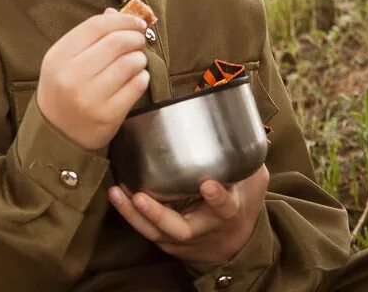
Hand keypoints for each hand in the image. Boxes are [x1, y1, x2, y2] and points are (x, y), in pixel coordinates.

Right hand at [36, 7, 150, 150]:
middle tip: (139, 40)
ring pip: (129, 63)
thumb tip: (116, 12)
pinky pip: (136, 86)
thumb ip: (88, 36)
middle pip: (115, 42)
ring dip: (139, 57)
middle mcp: (72, 76)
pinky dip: (142, 77)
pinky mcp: (108, 114)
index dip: (121, 19)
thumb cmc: (62, 90)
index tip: (135, 22)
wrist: (57, 134)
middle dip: (134, 37)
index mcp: (58, 57)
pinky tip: (137, 77)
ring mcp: (90, 97)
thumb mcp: (64, 60)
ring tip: (136, 60)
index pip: (96, 26)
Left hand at [108, 164, 269, 263]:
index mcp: (227, 213)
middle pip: (179, 229)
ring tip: (117, 192)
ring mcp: (182, 239)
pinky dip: (130, 215)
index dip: (217, 198)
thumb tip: (244, 122)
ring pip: (156, 232)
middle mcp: (203, 229)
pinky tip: (116, 195)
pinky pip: (146, 231)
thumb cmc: (239, 203)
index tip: (208, 184)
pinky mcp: (166, 241)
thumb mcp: (251, 182)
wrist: (232, 244)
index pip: (224, 207)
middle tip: (140, 197)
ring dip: (133, 214)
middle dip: (158, 214)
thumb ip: (246, 158)